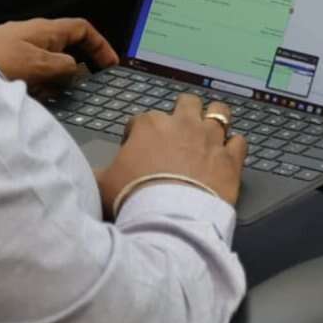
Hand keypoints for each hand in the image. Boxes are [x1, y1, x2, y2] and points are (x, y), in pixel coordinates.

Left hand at [0, 16, 115, 85]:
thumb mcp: (39, 65)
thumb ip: (64, 68)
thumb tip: (75, 70)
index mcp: (47, 29)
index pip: (83, 29)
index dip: (100, 45)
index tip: (111, 66)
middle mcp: (34, 33)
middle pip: (66, 46)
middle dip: (77, 66)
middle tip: (84, 87)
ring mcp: (18, 45)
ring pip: (47, 60)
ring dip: (55, 78)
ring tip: (56, 96)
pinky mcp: (4, 58)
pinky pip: (31, 69)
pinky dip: (38, 81)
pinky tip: (32, 96)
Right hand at [100, 97, 245, 215]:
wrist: (169, 219)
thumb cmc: (132, 198)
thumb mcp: (101, 185)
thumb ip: (98, 172)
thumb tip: (83, 174)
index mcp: (149, 125)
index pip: (141, 120)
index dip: (137, 134)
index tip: (136, 149)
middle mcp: (183, 124)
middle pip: (187, 103)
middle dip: (183, 112)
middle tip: (178, 131)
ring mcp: (211, 138)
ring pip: (220, 112)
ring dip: (215, 118)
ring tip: (211, 130)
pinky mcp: (231, 158)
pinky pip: (239, 141)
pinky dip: (234, 147)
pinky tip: (228, 155)